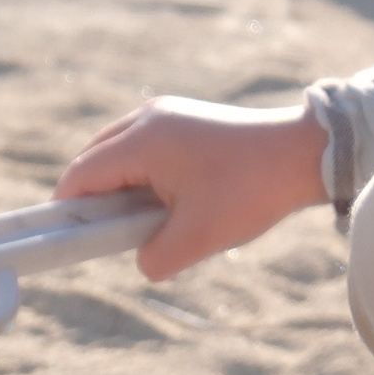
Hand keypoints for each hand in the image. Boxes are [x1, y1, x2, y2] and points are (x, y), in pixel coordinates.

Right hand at [57, 95, 327, 279]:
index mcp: (143, 141)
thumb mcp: (199, 237)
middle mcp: (148, 119)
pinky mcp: (185, 119)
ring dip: (122, 188)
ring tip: (144, 223)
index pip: (81, 176)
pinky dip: (143, 175)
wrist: (305, 152)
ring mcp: (167, 114)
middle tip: (108, 238)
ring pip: (119, 152)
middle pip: (95, 160)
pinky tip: (168, 203)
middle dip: (95, 200)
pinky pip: (144, 148)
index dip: (68, 211)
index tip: (68, 241)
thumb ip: (156, 257)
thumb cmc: (251, 190)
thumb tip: (142, 261)